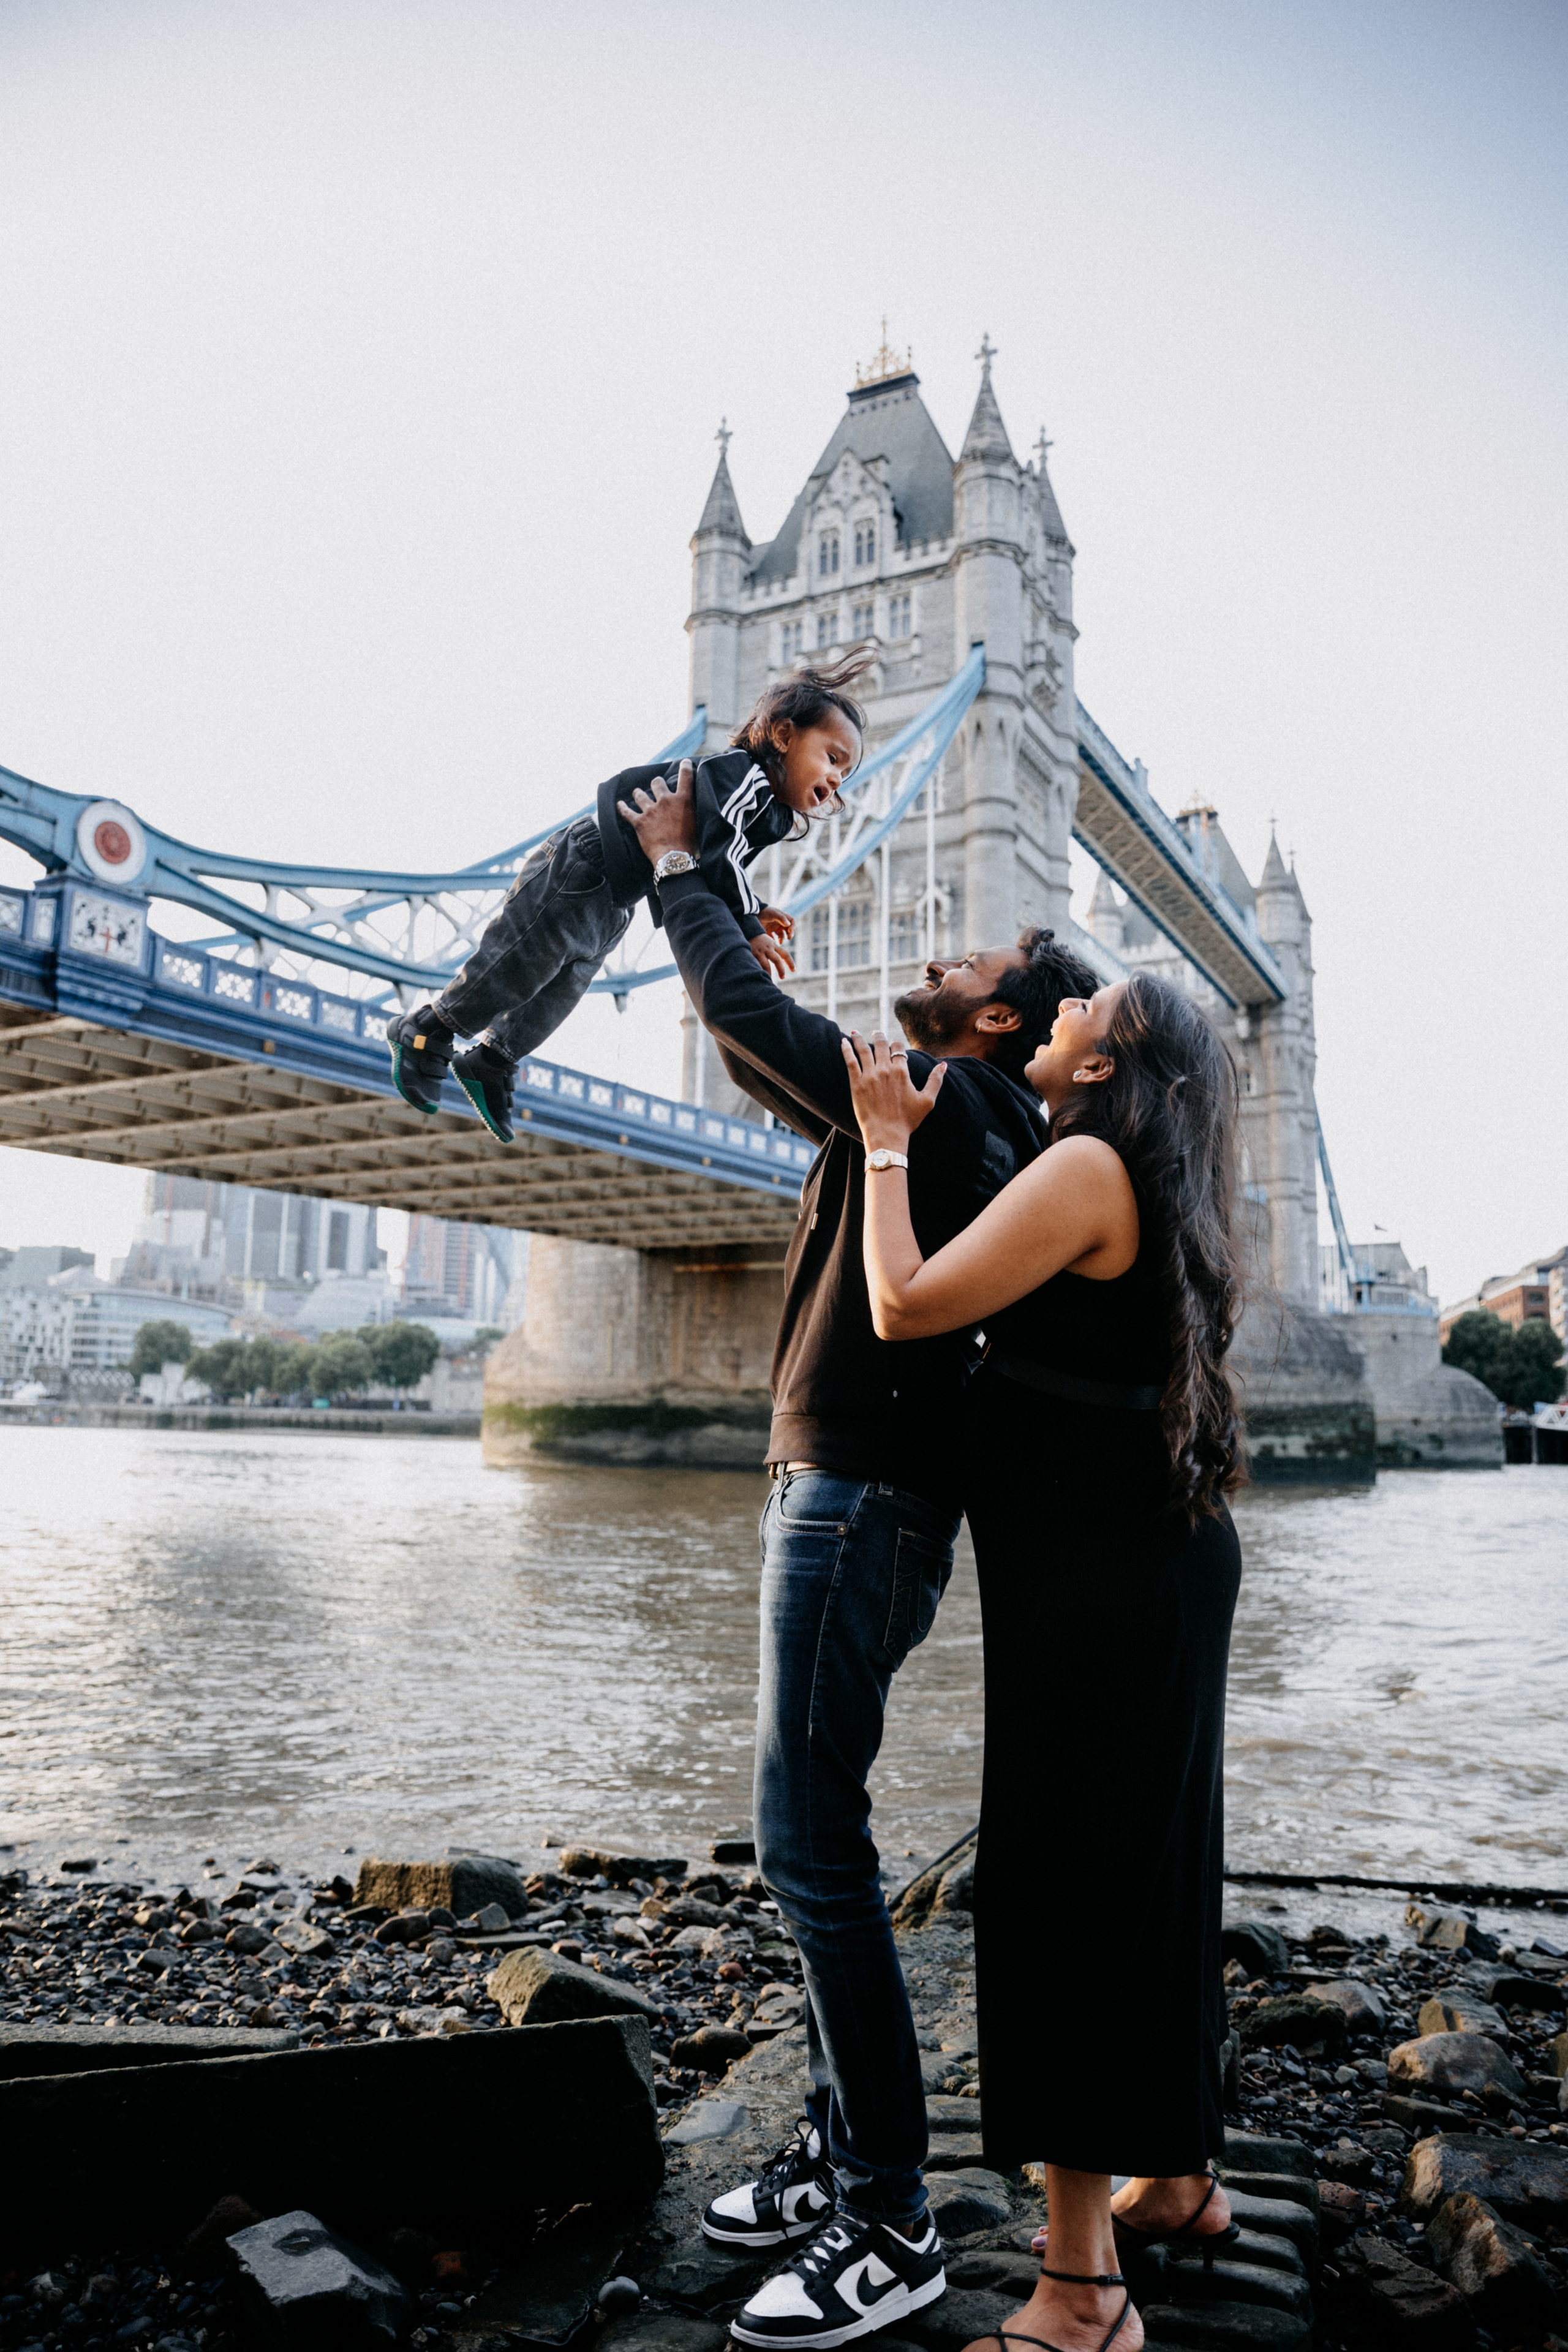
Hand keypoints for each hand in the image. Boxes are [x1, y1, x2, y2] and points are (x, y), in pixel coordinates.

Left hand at [618, 758, 698, 861]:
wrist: (675, 858)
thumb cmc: (690, 845)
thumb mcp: (698, 824)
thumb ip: (693, 812)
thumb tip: (692, 811)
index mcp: (683, 801)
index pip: (685, 778)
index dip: (685, 767)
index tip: (684, 762)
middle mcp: (666, 801)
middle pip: (657, 783)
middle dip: (656, 783)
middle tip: (656, 785)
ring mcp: (651, 810)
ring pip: (640, 795)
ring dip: (638, 793)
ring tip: (637, 793)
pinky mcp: (639, 822)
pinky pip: (627, 812)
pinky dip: (622, 808)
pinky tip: (620, 804)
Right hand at [749, 931, 794, 978]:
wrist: (747, 930)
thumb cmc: (759, 939)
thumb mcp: (769, 943)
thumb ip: (775, 951)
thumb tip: (782, 962)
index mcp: (773, 945)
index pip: (785, 954)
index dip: (790, 963)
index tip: (794, 970)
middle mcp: (768, 948)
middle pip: (777, 960)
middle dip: (781, 970)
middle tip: (782, 977)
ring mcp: (760, 951)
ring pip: (766, 965)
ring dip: (768, 973)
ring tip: (769, 980)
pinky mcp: (752, 954)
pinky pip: (756, 964)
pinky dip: (759, 971)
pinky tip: (759, 976)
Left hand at [759, 906, 794, 942]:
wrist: (752, 914)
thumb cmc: (764, 912)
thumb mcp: (773, 914)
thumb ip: (781, 918)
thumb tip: (788, 924)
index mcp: (782, 917)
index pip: (791, 921)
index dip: (792, 926)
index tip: (789, 931)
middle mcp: (779, 922)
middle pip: (788, 929)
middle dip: (789, 934)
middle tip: (789, 938)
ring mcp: (773, 928)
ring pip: (781, 935)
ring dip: (782, 939)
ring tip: (780, 943)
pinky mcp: (767, 932)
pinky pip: (773, 938)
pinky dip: (773, 941)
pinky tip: (772, 943)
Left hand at [840, 1029, 944, 1151]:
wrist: (886, 1134)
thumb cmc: (907, 1120)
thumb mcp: (927, 1101)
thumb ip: (935, 1081)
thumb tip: (943, 1065)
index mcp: (902, 1072)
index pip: (898, 1048)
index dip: (896, 1045)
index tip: (893, 1045)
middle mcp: (885, 1070)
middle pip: (881, 1045)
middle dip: (878, 1036)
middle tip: (875, 1032)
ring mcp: (869, 1075)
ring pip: (863, 1049)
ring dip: (859, 1038)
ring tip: (855, 1032)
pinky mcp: (856, 1083)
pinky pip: (850, 1061)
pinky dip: (846, 1049)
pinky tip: (843, 1042)